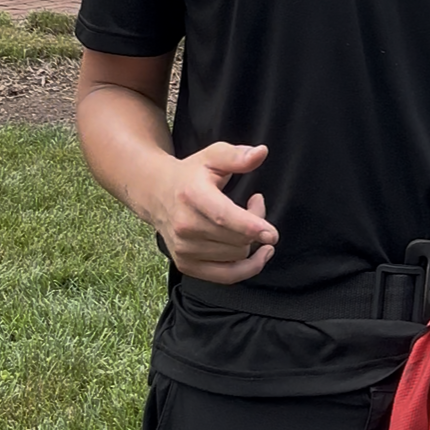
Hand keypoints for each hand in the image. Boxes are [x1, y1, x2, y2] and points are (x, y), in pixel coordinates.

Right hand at [152, 141, 276, 285]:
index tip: (272, 234)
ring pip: (236, 256)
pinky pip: (227, 276)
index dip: (250, 226)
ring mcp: (184, 249)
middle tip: (254, 204)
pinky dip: (247, 268)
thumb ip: (237, 156)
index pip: (223, 216)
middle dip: (256, 224)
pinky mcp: (186, 265)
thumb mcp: (212, 156)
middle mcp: (184, 226)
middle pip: (236, 239)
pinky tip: (257, 254)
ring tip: (244, 221)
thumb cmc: (191, 174)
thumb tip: (261, 152)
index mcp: (192, 195)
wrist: (157, 194)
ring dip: (249, 241)